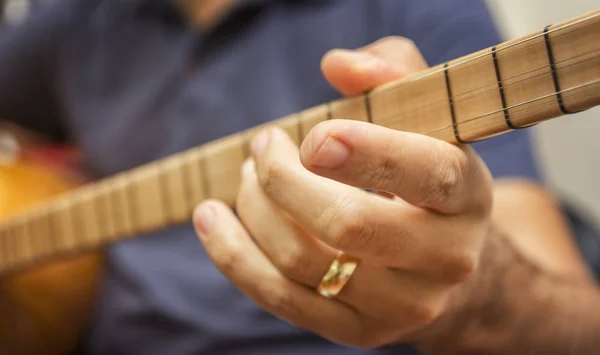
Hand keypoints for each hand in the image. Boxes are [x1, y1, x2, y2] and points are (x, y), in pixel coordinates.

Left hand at [193, 38, 493, 347]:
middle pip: (349, 224)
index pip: (426, 173)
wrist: (439, 255)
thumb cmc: (419, 170)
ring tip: (247, 177)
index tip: (309, 137)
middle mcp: (445, 258)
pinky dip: (235, 256)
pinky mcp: (360, 331)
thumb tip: (336, 65)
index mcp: (467, 194)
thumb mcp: (422, 111)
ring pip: (304, 262)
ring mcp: (403, 305)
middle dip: (285, 179)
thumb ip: (388, 70)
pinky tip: (211, 219)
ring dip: (256, 209)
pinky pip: (281, 299)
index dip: (363, 151)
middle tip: (263, 146)